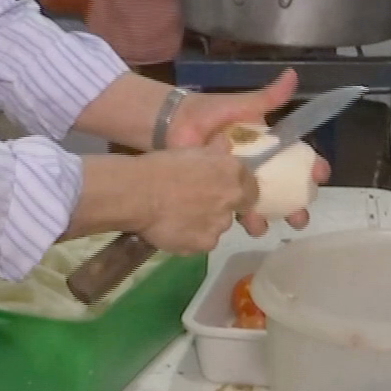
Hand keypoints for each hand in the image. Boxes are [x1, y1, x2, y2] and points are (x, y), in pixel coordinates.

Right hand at [135, 138, 257, 254]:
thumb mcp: (192, 150)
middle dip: (219, 207)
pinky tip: (174, 229)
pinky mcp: (205, 245)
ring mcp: (220, 225)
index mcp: (233, 172)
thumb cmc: (162, 166)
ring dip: (205, 223)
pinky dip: (191, 238)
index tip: (223, 192)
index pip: (252, 188)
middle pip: (234, 208)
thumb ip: (215, 151)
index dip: (238, 191)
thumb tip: (226, 145)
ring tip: (180, 216)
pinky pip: (202, 242)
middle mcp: (233, 199)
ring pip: (217, 226)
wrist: (138, 194)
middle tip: (196, 203)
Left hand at [162, 68, 331, 235]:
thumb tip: (293, 74)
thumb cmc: (210, 113)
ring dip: (270, 218)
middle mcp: (258, 167)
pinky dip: (244, 219)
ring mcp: (240, 182)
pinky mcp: (221, 193)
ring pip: (262, 205)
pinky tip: (245, 224)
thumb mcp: (242, 105)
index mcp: (268, 145)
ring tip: (265, 225)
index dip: (312, 169)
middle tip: (300, 216)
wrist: (174, 124)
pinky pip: (237, 210)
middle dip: (297, 205)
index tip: (319, 176)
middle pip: (286, 190)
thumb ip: (268, 97)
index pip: (298, 159)